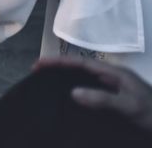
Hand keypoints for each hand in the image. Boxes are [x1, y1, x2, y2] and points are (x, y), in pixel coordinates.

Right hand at [35, 57, 151, 131]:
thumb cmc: (151, 114)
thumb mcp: (128, 106)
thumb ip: (102, 99)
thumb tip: (72, 92)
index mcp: (114, 73)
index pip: (81, 63)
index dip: (59, 62)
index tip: (39, 64)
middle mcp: (113, 78)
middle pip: (80, 68)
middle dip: (59, 67)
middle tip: (36, 71)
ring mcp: (115, 89)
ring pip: (85, 79)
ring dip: (66, 78)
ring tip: (46, 82)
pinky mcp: (117, 101)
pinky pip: (91, 90)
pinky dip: (76, 90)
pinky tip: (69, 98)